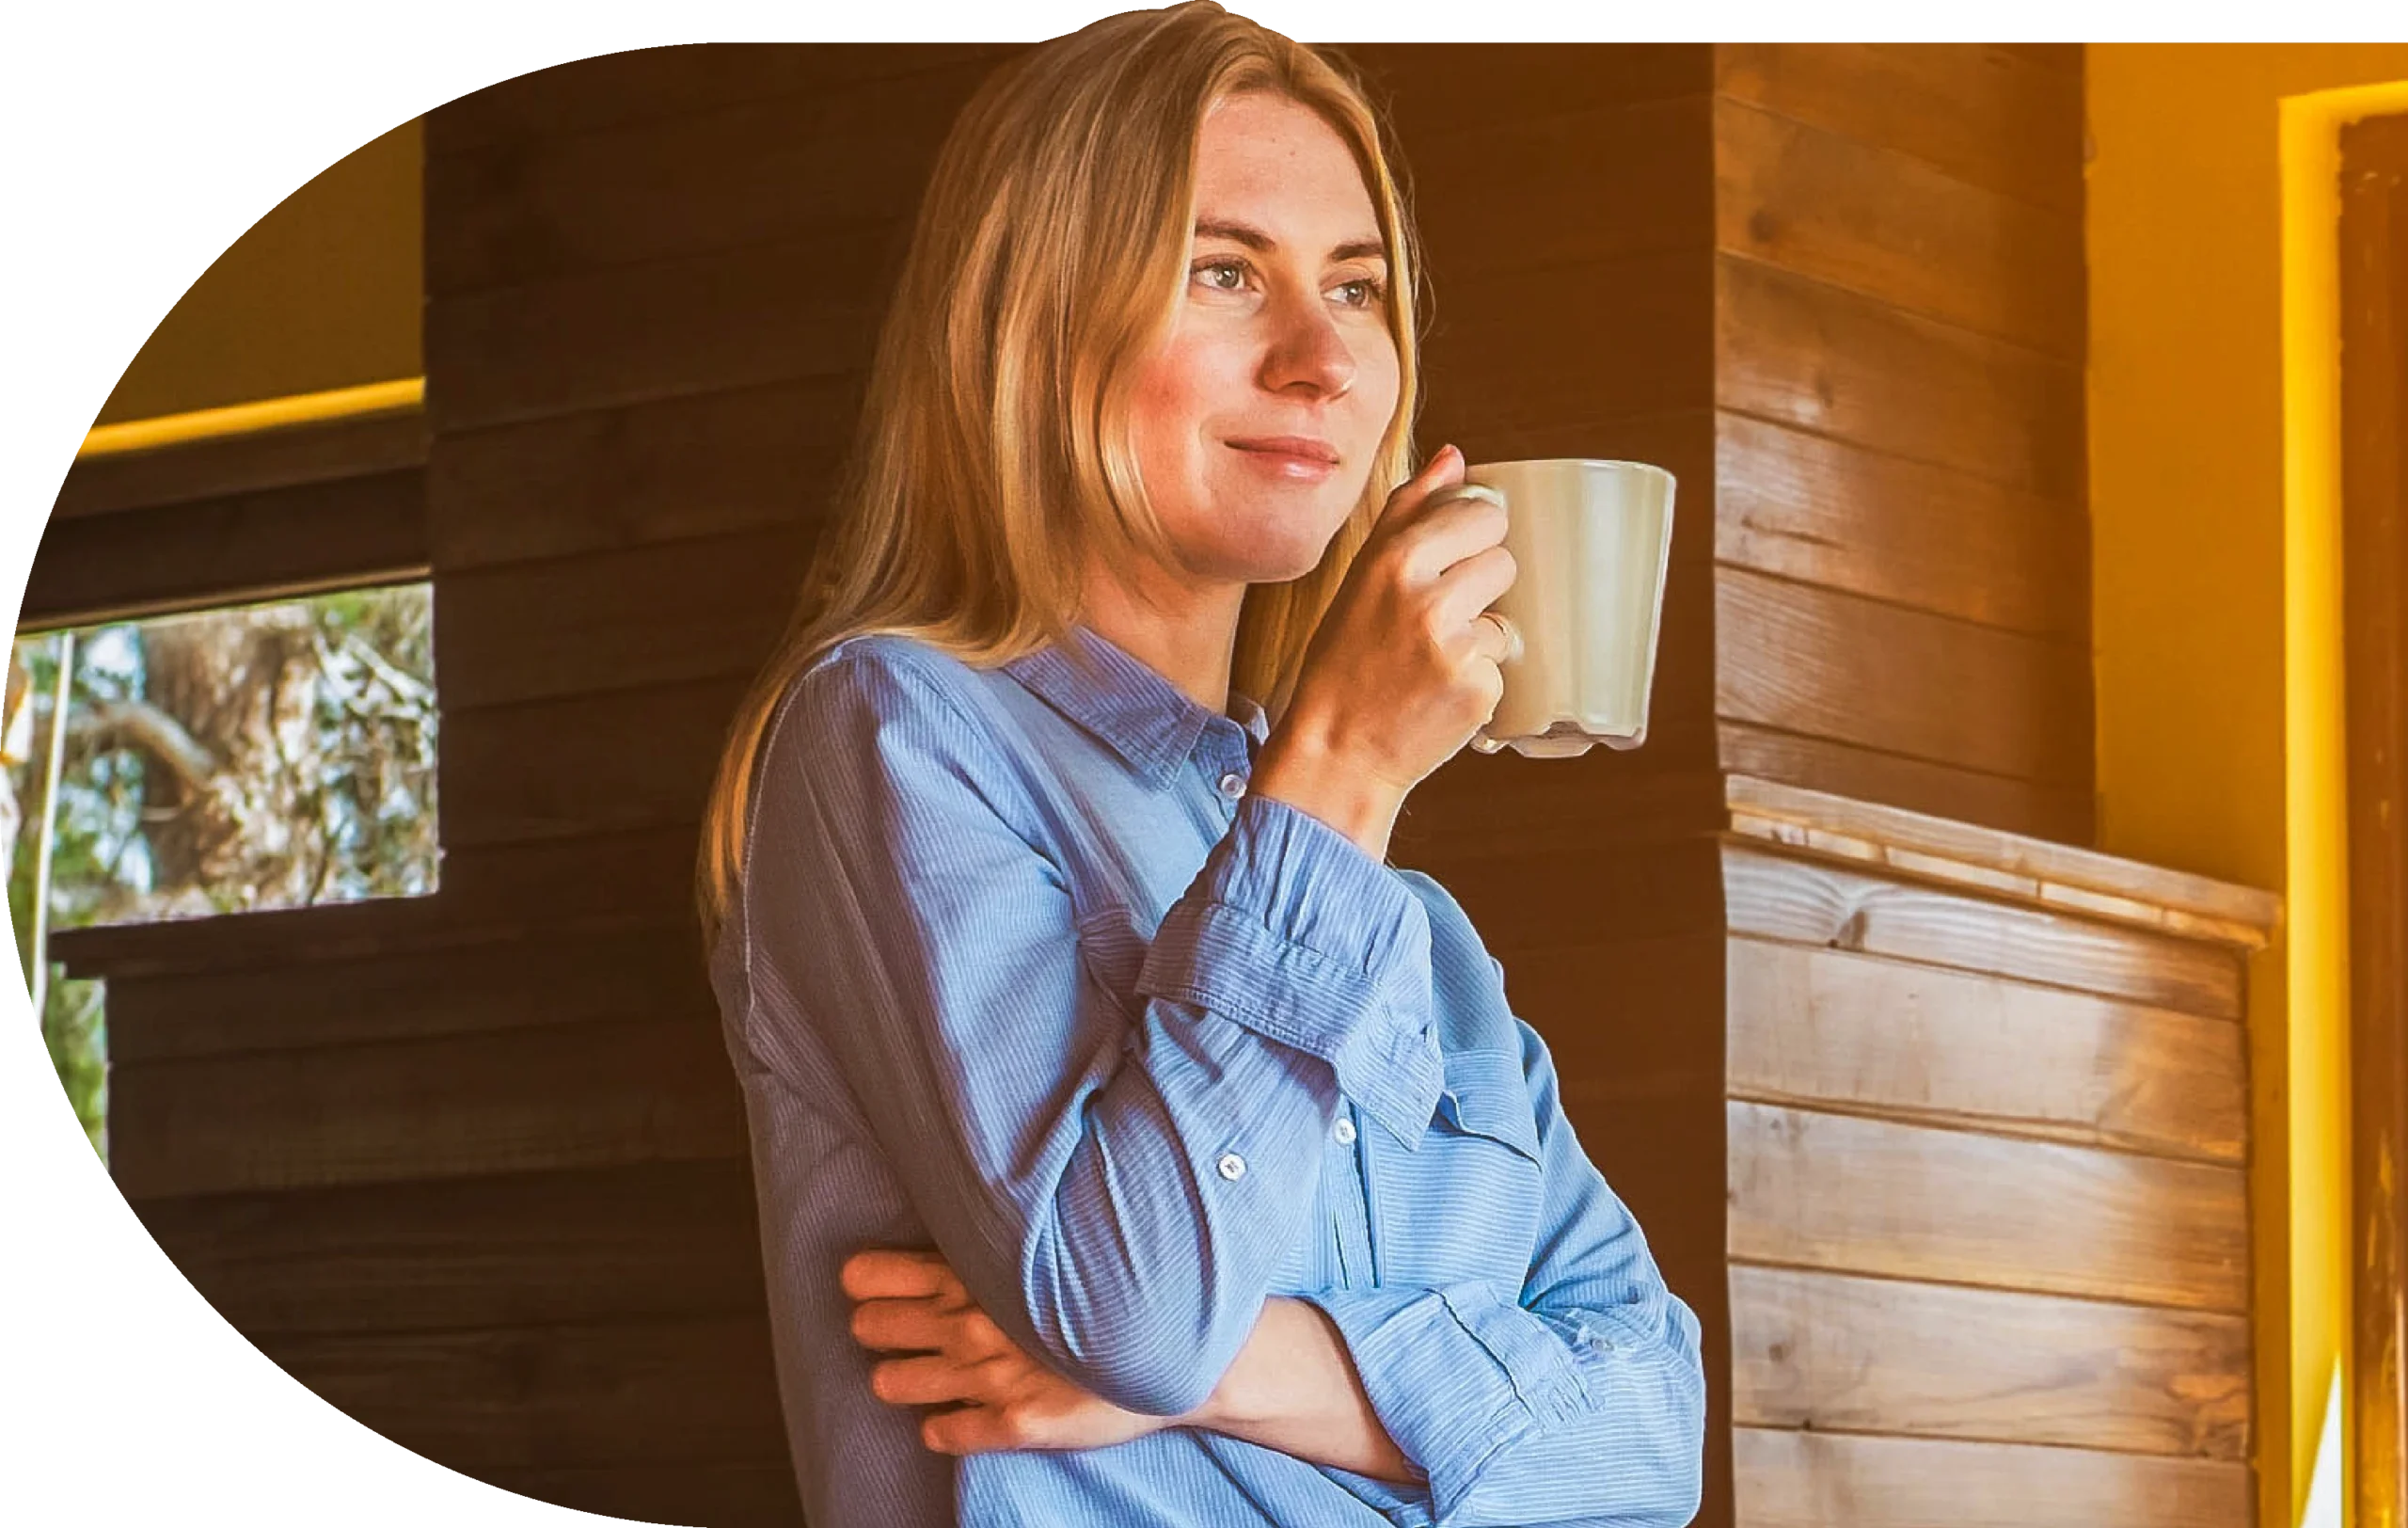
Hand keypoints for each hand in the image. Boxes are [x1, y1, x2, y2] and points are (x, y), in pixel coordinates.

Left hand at [840, 1247, 1175, 1455]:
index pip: (887, 1274)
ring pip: (903, 1383)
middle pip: (881, 1328)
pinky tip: (945, 1419)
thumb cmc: (1119, 1284)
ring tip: (901, 1374)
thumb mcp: (1058, 1244)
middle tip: (878, 1326)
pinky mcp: (1016, 1425)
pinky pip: (949, 1433)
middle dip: (873, 1326)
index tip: (861, 1284)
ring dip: (896, 1377)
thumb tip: (970, 1220)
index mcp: (979, 1275)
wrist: (1181, 1345)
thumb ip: (1004, 1239)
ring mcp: (992, 1379)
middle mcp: (974, 1327)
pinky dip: (940, 1427)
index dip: (866, 1281)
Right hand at [1274, 443, 1519, 799]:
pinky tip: (1437, 692)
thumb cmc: (1344, 660)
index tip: (1451, 559)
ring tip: (1432, 659)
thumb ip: (1408, 511)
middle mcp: (1427, 599)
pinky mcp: (1478, 691)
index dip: (1473, 537)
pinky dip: (1477, 679)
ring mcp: (1456, 648)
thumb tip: (1455, 457)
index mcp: (1396, 560)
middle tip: (1436, 618)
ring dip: (1481, 635)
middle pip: (1504, 561)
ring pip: (1506, 616)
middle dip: (1480, 587)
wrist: (1336, 751)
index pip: (1484, 514)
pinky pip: (1501, 665)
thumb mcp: (1361, 577)